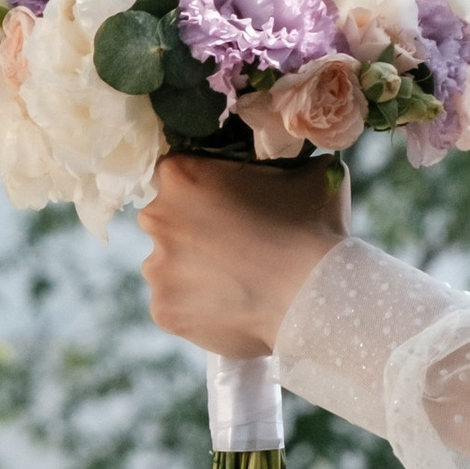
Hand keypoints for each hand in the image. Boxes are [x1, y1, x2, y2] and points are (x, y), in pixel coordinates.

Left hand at [139, 150, 349, 357]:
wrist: (311, 296)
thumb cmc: (312, 228)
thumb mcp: (312, 174)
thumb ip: (294, 162)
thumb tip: (313, 158)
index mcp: (181, 176)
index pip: (177, 175)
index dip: (203, 188)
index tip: (228, 203)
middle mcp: (157, 218)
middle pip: (165, 220)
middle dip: (192, 230)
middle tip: (234, 244)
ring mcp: (157, 268)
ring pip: (167, 265)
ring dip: (192, 270)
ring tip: (237, 281)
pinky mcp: (163, 310)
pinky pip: (176, 305)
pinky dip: (197, 307)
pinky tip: (231, 306)